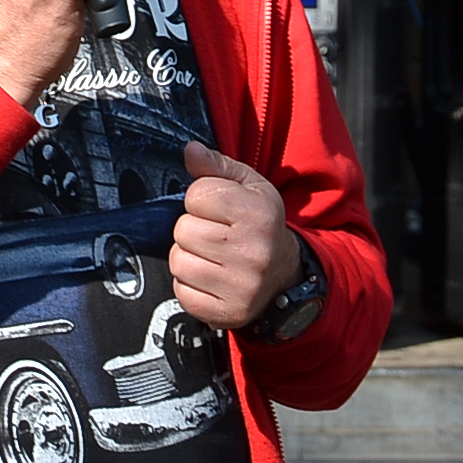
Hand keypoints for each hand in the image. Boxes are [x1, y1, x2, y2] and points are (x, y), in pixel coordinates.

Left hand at [171, 141, 301, 329]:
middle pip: (183, 230)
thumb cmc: (260, 225)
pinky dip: (189, 285)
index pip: (197, 195)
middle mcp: (253, 252)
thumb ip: (217, 166)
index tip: (218, 209)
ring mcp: (241, 286)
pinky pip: (182, 292)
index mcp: (259, 213)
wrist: (284, 275)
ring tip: (211, 256)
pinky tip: (211, 277)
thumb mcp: (249, 187)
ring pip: (178, 262)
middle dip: (192, 228)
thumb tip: (190, 150)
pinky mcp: (227, 312)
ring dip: (188, 257)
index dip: (201, 199)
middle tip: (214, 234)